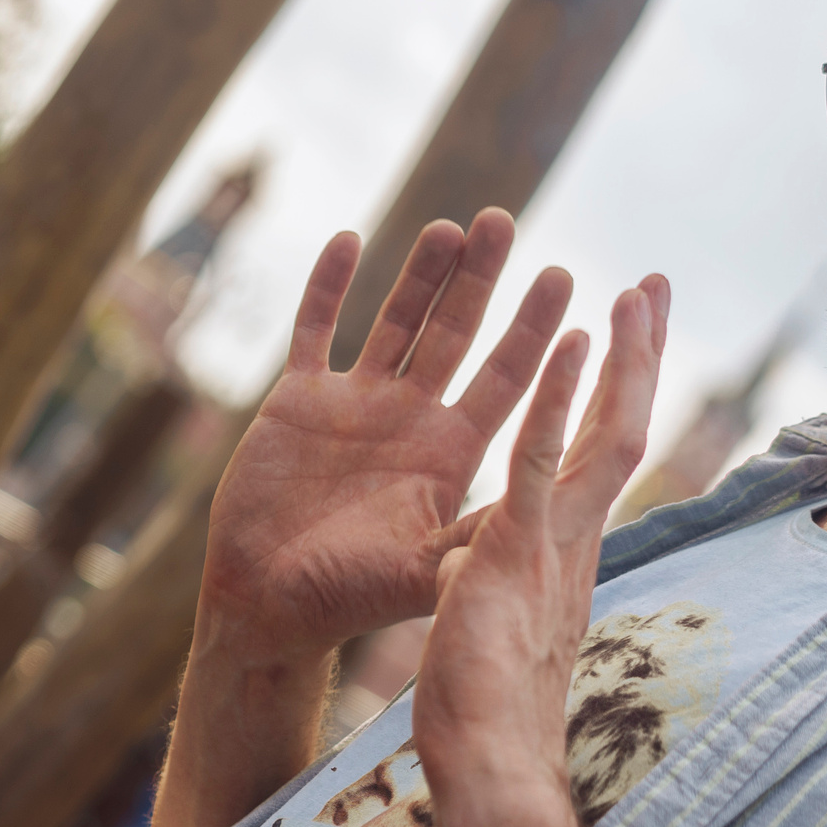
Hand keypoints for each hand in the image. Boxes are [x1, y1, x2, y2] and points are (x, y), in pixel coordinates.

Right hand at [197, 208, 574, 665]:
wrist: (263, 606)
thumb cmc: (345, 601)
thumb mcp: (420, 574)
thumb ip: (470, 545)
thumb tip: (540, 529)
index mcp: (449, 454)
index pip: (506, 378)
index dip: (534, 330)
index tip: (564, 278)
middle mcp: (410, 418)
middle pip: (455, 332)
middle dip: (481, 279)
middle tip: (504, 220)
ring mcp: (354, 403)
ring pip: (394, 320)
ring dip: (419, 273)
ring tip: (448, 225)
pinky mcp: (297, 399)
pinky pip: (314, 329)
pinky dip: (327, 285)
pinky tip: (348, 239)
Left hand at [414, 275, 668, 809]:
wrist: (483, 762)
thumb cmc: (482, 700)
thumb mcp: (485, 614)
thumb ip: (487, 573)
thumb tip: (472, 555)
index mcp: (565, 545)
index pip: (601, 451)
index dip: (617, 391)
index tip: (632, 334)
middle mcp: (573, 535)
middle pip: (621, 426)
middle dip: (640, 355)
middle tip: (655, 286)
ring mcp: (552, 542)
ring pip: (602, 433)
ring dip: (619, 359)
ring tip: (634, 293)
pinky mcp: (514, 551)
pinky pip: (537, 462)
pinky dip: (555, 401)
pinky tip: (568, 343)